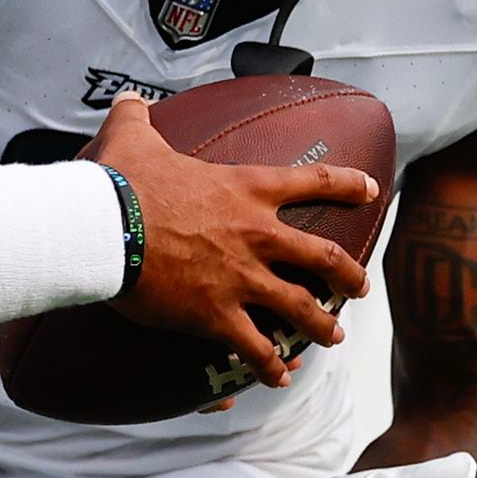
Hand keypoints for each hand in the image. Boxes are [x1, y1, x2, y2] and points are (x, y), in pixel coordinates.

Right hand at [91, 96, 374, 385]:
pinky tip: (278, 377)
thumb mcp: (131, 137)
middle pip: (324, 258)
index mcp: (244, 190)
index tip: (371, 189)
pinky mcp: (217, 315)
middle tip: (359, 288)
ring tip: (333, 337)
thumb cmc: (120, 181)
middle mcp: (256, 235)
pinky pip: (256, 348)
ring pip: (301, 309)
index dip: (347, 185)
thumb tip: (127, 100)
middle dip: (348, 275)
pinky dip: (270, 365)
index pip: (311, 181)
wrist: (105, 227)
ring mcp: (241, 278)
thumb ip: (136, 117)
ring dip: (321, 325)